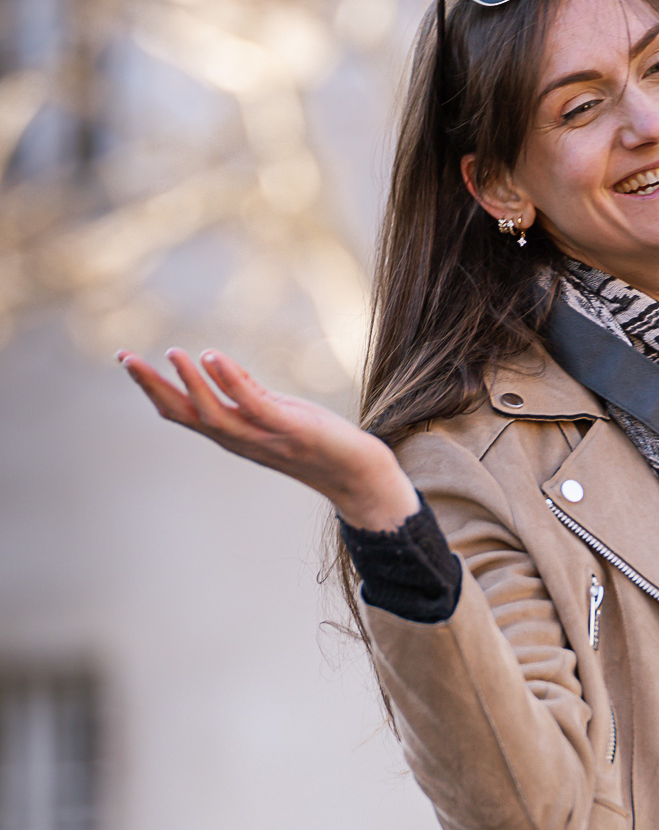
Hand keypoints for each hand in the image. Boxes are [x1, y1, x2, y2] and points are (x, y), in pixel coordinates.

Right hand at [117, 347, 419, 530]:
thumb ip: (248, 395)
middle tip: (125, 359)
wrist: (362, 476)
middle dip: (154, 388)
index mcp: (236, 436)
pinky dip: (230, 382)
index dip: (153, 390)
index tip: (126, 361)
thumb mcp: (278, 413)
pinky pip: (253, 405)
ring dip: (190, 384)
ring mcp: (265, 438)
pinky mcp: (291, 430)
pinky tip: (213, 358)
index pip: (184, 414)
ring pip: (215, 414)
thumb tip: (220, 367)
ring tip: (171, 354)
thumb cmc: (323, 444)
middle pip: (187, 416)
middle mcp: (243, 440)